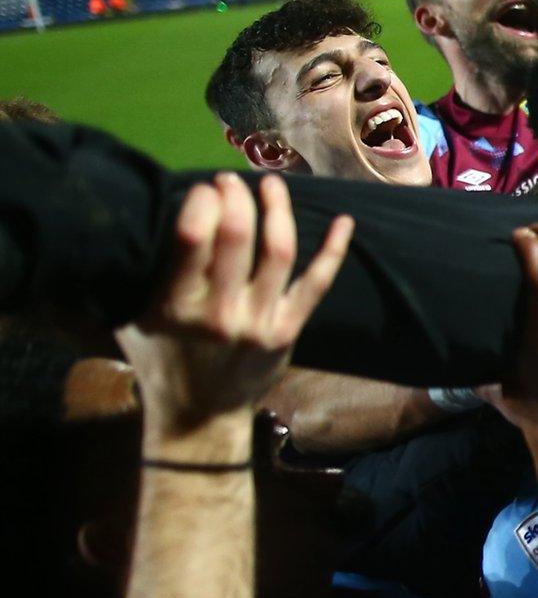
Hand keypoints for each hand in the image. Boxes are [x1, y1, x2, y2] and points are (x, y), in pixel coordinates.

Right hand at [116, 174, 352, 454]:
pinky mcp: (288, 329)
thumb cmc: (161, 358)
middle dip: (236, 196)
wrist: (199, 416)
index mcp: (177, 306)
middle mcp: (221, 313)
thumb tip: (138, 216)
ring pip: (279, 251)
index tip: (203, 188)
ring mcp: (260, 321)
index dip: (203, 201)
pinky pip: (317, 283)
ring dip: (278, 209)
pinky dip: (333, 250)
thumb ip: (138, 274)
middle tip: (230, 181)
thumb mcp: (134, 318)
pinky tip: (343, 221)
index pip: (193, 237)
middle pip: (238, 236)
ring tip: (270, 184)